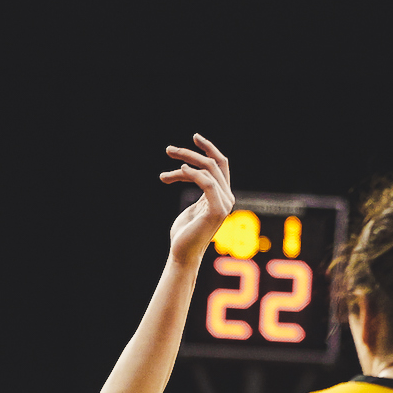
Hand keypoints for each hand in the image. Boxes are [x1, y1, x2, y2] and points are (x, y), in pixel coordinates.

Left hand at [160, 134, 234, 267]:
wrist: (183, 254)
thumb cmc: (184, 234)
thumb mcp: (191, 207)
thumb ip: (198, 191)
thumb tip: (186, 171)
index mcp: (222, 196)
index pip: (220, 165)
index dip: (208, 149)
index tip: (194, 138)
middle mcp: (227, 198)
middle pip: (214, 164)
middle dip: (192, 153)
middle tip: (168, 150)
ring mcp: (224, 204)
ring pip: (209, 170)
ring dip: (185, 162)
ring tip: (166, 163)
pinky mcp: (216, 210)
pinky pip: (207, 183)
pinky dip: (193, 174)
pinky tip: (178, 172)